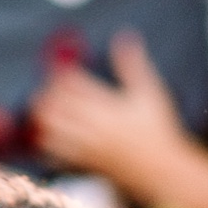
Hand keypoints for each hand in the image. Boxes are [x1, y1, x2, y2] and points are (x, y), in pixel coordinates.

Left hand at [32, 32, 204, 206]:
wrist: (163, 171)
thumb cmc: (158, 129)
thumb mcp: (150, 92)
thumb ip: (133, 66)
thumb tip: (125, 36)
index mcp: (107, 107)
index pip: (73, 85)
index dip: (60, 75)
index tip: (58, 70)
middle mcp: (94, 128)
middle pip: (55, 108)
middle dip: (47, 96)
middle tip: (48, 90)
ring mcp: (88, 147)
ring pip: (51, 132)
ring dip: (44, 119)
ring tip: (46, 111)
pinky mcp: (86, 163)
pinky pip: (57, 155)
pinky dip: (48, 144)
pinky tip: (49, 137)